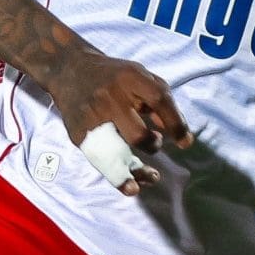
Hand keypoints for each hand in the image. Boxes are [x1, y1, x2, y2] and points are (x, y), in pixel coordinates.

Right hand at [47, 54, 192, 195]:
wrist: (69, 69)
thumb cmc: (114, 76)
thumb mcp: (139, 76)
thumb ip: (160, 100)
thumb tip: (177, 132)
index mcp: (130, 78)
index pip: (159, 101)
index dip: (176, 124)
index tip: (186, 143)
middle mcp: (109, 98)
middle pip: (137, 134)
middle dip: (151, 145)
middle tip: (154, 143)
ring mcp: (91, 118)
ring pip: (116, 153)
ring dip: (137, 170)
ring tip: (152, 177)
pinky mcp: (78, 134)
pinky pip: (101, 160)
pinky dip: (117, 176)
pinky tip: (131, 186)